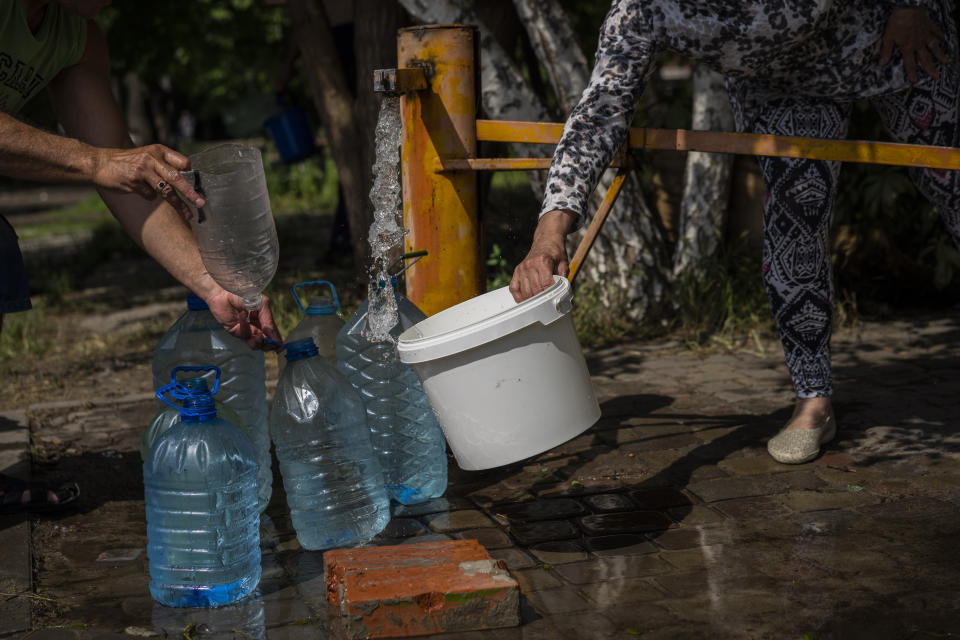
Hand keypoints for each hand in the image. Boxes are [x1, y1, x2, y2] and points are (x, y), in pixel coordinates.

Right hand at [91, 144, 205, 219]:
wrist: (99, 163)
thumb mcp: (147, 157)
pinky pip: (150, 196)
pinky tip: (138, 189)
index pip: (183, 162)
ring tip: (188, 215)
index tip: (197, 185)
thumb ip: (164, 166)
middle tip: (201, 203)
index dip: (191, 174)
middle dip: (190, 192)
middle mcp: (152, 158)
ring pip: (166, 191)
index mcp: (159, 150)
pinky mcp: (134, 182)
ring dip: (179, 204)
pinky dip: (148, 196)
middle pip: (177, 178)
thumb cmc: (127, 162)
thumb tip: (187, 180)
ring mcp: (143, 170)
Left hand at [205, 290, 283, 350]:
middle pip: (264, 343)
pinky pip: (244, 334)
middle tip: (270, 343)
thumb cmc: (243, 294)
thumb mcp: (262, 304)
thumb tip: (272, 335)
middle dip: (268, 345)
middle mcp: (255, 328)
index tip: (280, 348)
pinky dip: (245, 325)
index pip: (272, 334)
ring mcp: (246, 331)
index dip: (277, 341)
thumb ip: (268, 320)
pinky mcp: (235, 331)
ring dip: (259, 342)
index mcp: (264, 321)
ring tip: (260, 337)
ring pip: (255, 344)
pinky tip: (243, 315)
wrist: (224, 292)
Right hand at [509, 209, 576, 301]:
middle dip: (542, 299)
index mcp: (543, 261)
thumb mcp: (564, 263)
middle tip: (548, 305)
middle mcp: (530, 265)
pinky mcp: (516, 271)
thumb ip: (564, 278)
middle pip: (535, 290)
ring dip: (532, 300)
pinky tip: (525, 300)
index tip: (555, 300)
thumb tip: (563, 294)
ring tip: (539, 304)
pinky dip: (519, 297)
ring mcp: (521, 268)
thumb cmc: (556, 253)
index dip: (551, 294)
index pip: (546, 284)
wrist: (546, 240)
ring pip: (525, 291)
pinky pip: (514, 288)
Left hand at [880, 6, 947, 82]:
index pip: (910, 63)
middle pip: (925, 58)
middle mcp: (918, 43)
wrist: (908, 7)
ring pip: (934, 47)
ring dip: (939, 55)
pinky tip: (944, 39)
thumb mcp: (888, 37)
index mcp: (907, 47)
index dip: (912, 73)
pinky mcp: (929, 26)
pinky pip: (936, 32)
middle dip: (930, 69)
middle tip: (937, 76)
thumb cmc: (897, 22)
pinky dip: (940, 36)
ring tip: (945, 61)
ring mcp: (925, 35)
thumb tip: (882, 64)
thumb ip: (886, 51)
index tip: (915, 80)